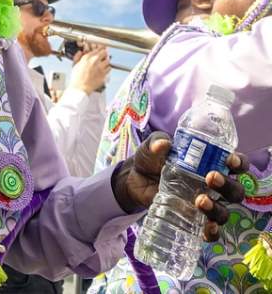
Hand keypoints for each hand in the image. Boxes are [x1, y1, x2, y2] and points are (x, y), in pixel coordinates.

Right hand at [70, 44, 110, 93]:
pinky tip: (104, 70)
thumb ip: (78, 57)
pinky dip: (107, 68)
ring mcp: (100, 68)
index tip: (100, 50)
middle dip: (104, 54)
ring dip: (106, 61)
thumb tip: (80, 52)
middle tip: (103, 56)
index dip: (100, 49)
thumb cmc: (77, 78)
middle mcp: (94, 61)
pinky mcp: (104, 74)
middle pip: (105, 53)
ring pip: (108, 61)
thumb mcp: (75, 65)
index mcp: (87, 58)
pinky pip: (109, 68)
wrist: (80, 87)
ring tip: (103, 63)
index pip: (97, 49)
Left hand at [112, 132, 247, 240]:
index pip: (235, 164)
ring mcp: (205, 205)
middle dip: (228, 185)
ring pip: (224, 212)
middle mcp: (213, 186)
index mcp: (210, 163)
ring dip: (217, 208)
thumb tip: (162, 144)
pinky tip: (207, 227)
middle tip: (211, 177)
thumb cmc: (151, 159)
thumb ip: (157, 142)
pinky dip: (212, 232)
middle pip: (235, 190)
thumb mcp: (152, 146)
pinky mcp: (194, 221)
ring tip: (200, 200)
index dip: (239, 163)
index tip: (230, 160)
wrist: (135, 180)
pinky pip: (211, 232)